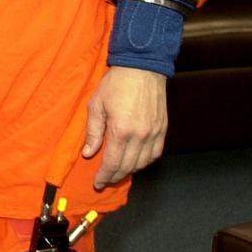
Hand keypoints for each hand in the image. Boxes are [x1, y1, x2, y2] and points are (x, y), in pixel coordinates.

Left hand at [82, 65, 166, 189]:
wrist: (142, 68)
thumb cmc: (116, 84)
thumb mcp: (96, 105)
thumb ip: (93, 132)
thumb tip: (89, 153)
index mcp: (122, 131)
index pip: (113, 163)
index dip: (105, 175)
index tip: (98, 182)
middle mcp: (141, 136)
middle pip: (128, 166)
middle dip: (115, 176)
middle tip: (105, 181)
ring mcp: (154, 134)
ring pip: (143, 163)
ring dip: (130, 171)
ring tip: (118, 172)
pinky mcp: (163, 129)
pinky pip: (155, 153)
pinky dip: (145, 161)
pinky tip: (136, 161)